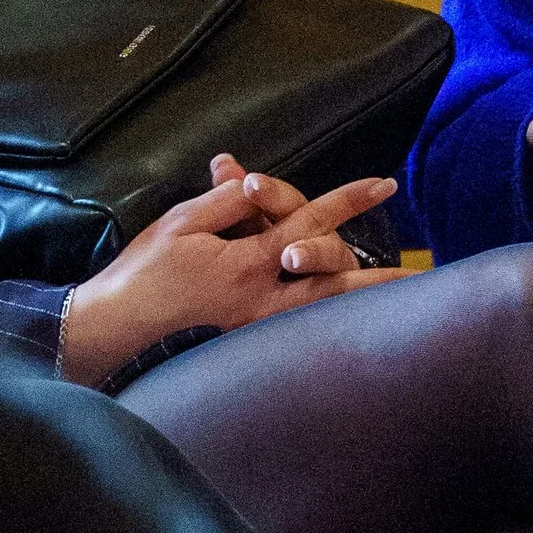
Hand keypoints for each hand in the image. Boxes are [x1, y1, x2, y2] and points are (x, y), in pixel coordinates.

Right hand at [58, 157, 399, 385]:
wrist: (113, 334)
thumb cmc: (142, 276)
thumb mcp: (180, 224)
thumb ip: (224, 202)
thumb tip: (252, 184)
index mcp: (249, 261)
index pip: (309, 221)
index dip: (348, 200)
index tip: (384, 184)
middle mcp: (263, 299)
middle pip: (334, 282)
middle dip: (377, 276)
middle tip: (419, 273)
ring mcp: (257, 329)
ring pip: (321, 315)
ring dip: (359, 306)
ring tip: (395, 302)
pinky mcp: (245, 348)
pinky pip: (296, 335)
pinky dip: (323, 328)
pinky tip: (342, 328)